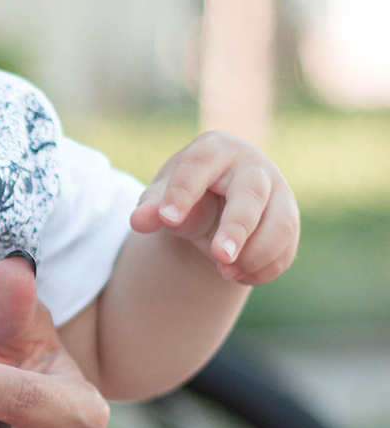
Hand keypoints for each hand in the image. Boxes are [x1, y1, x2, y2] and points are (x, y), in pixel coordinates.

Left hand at [129, 130, 298, 285]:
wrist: (218, 200)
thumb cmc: (186, 194)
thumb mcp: (164, 196)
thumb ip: (153, 207)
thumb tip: (139, 220)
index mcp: (214, 150)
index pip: (199, 166)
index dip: (183, 192)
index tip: (167, 219)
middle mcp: (252, 167)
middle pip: (251, 195)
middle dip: (237, 228)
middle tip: (220, 256)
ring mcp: (278, 193)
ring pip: (281, 224)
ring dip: (256, 254)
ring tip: (224, 272)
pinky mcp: (289, 221)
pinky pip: (287, 249)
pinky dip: (266, 269)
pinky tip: (240, 278)